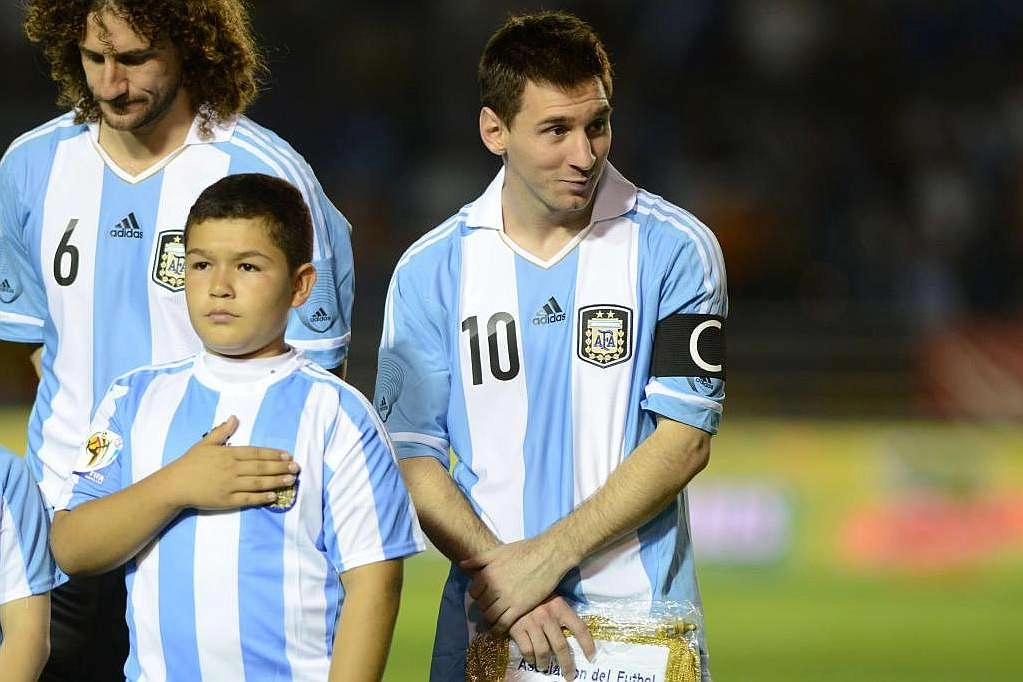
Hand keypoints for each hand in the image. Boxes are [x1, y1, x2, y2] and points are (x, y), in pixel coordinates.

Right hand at [160, 416, 298, 510]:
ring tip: (291, 480)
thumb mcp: (205, 443)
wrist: (175, 485)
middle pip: (261, 467)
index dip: (273, 454)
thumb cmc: (190, 463)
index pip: (256, 452)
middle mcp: (231, 468)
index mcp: (228, 453)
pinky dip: (261, 497)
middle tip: (296, 468)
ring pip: (257, 483)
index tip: (287, 455)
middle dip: (280, 467)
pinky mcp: (226, 500)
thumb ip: (222, 432)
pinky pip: (247, 499)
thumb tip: (234, 418)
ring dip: (276, 481)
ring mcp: (229, 485)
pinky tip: (274, 496)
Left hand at [460, 537, 570, 632]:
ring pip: (490, 615)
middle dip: (483, 608)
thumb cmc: (524, 550)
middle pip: (481, 605)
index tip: (483, 597)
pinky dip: (497, 629)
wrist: (548, 555)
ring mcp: (507, 598)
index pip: (474, 592)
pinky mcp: (520, 607)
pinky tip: (497, 630)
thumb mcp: (498, 551)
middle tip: (489, 608)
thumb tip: (461, 565)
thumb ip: (478, 560)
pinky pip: (503, 623)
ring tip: (493, 619)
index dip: (477, 595)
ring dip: (489, 619)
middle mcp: (494, 587)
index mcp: (488, 573)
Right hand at [508, 595, 594, 679]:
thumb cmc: (536, 596)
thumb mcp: (553, 598)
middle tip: (569, 675)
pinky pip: (527, 650)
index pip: (579, 628)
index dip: (587, 645)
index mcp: (560, 607)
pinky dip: (530, 659)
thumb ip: (562, 613)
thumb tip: (573, 635)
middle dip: (566, 664)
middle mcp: (547, 615)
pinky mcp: (517, 628)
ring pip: (543, 651)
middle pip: (561, 646)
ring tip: (544, 667)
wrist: (512, 589)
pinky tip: (532, 660)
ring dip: (545, 663)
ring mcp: (532, 622)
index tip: (591, 658)